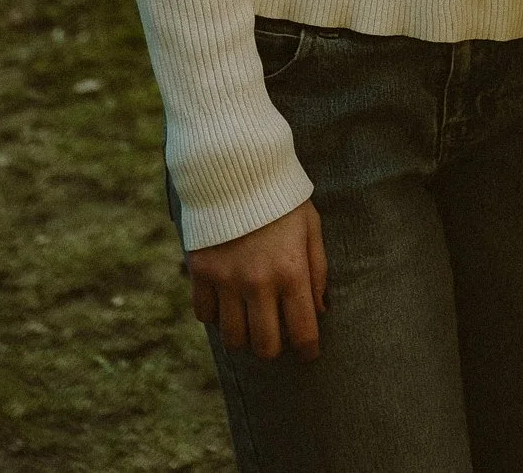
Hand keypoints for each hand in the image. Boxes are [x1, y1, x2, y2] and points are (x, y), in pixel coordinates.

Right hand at [187, 198, 327, 359]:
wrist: (237, 168)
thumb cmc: (281, 197)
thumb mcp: (311, 226)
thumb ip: (318, 270)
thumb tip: (320, 310)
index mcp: (291, 271)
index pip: (303, 330)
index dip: (308, 350)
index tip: (308, 354)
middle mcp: (258, 282)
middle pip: (265, 346)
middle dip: (275, 347)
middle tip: (277, 335)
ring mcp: (227, 280)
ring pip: (233, 339)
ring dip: (244, 337)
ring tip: (251, 322)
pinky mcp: (202, 272)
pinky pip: (205, 316)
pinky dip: (216, 317)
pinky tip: (227, 303)